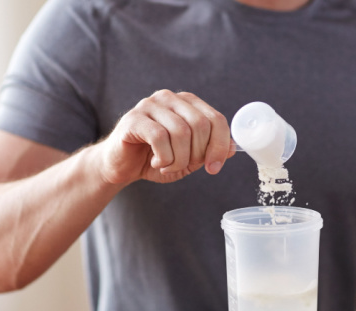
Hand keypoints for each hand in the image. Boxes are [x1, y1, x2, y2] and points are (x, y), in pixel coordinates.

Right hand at [96, 90, 233, 184]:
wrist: (122, 166)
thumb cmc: (156, 159)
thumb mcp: (190, 158)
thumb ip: (210, 151)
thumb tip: (234, 149)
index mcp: (187, 103)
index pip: (216, 120)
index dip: (220, 146)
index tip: (214, 167)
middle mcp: (170, 98)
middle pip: (201, 125)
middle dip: (198, 154)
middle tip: (184, 166)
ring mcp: (150, 105)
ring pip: (181, 132)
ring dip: (179, 159)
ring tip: (168, 166)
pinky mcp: (134, 118)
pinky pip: (160, 137)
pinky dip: (164, 158)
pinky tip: (157, 162)